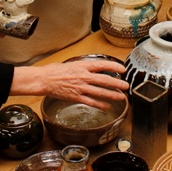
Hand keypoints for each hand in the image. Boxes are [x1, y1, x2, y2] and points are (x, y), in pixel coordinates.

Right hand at [12, 60, 128, 109]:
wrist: (45, 80)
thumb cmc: (57, 71)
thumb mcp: (74, 64)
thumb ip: (85, 66)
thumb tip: (96, 68)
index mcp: (84, 66)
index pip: (103, 65)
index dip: (114, 66)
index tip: (123, 69)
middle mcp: (84, 77)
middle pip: (105, 80)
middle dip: (118, 84)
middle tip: (126, 85)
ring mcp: (81, 88)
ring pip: (100, 93)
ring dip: (112, 95)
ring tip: (121, 97)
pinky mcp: (76, 98)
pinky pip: (91, 102)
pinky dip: (100, 105)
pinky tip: (107, 106)